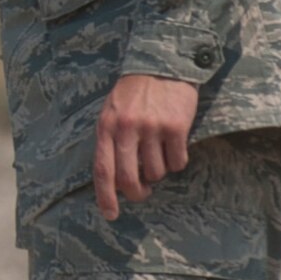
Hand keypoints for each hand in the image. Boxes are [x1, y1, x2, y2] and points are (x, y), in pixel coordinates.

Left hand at [92, 73, 199, 219]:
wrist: (161, 65)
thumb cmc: (133, 94)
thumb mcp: (111, 112)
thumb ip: (111, 141)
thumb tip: (116, 181)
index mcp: (106, 126)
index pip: (103, 169)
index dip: (106, 196)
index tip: (111, 215)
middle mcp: (127, 128)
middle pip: (129, 178)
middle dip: (136, 193)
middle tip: (143, 193)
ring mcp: (152, 128)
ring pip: (157, 172)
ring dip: (159, 170)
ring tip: (158, 150)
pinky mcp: (176, 127)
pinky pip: (178, 162)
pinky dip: (177, 160)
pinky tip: (174, 144)